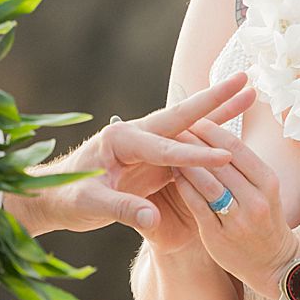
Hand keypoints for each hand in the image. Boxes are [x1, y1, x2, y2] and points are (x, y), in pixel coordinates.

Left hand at [11, 73, 255, 240]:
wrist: (50, 198)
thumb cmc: (65, 199)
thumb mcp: (89, 205)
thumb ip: (122, 210)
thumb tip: (153, 219)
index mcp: (120, 140)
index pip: (164, 148)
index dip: (194, 155)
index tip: (224, 157)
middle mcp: (135, 134)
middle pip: (181, 117)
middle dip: (214, 101)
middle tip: (244, 80)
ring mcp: (145, 145)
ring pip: (189, 127)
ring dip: (219, 112)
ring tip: (249, 93)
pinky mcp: (152, 159)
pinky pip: (186, 146)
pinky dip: (210, 136)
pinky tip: (232, 128)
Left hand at [171, 116, 298, 299]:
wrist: (274, 264)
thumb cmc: (265, 219)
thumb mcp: (265, 188)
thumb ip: (244, 165)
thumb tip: (217, 132)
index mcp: (268, 182)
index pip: (236, 147)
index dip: (212, 130)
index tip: (194, 117)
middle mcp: (256, 200)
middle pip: (219, 162)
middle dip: (194, 141)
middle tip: (173, 126)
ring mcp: (238, 220)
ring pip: (207, 183)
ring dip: (185, 162)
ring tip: (168, 146)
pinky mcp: (218, 236)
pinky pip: (196, 205)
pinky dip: (183, 187)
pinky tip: (172, 174)